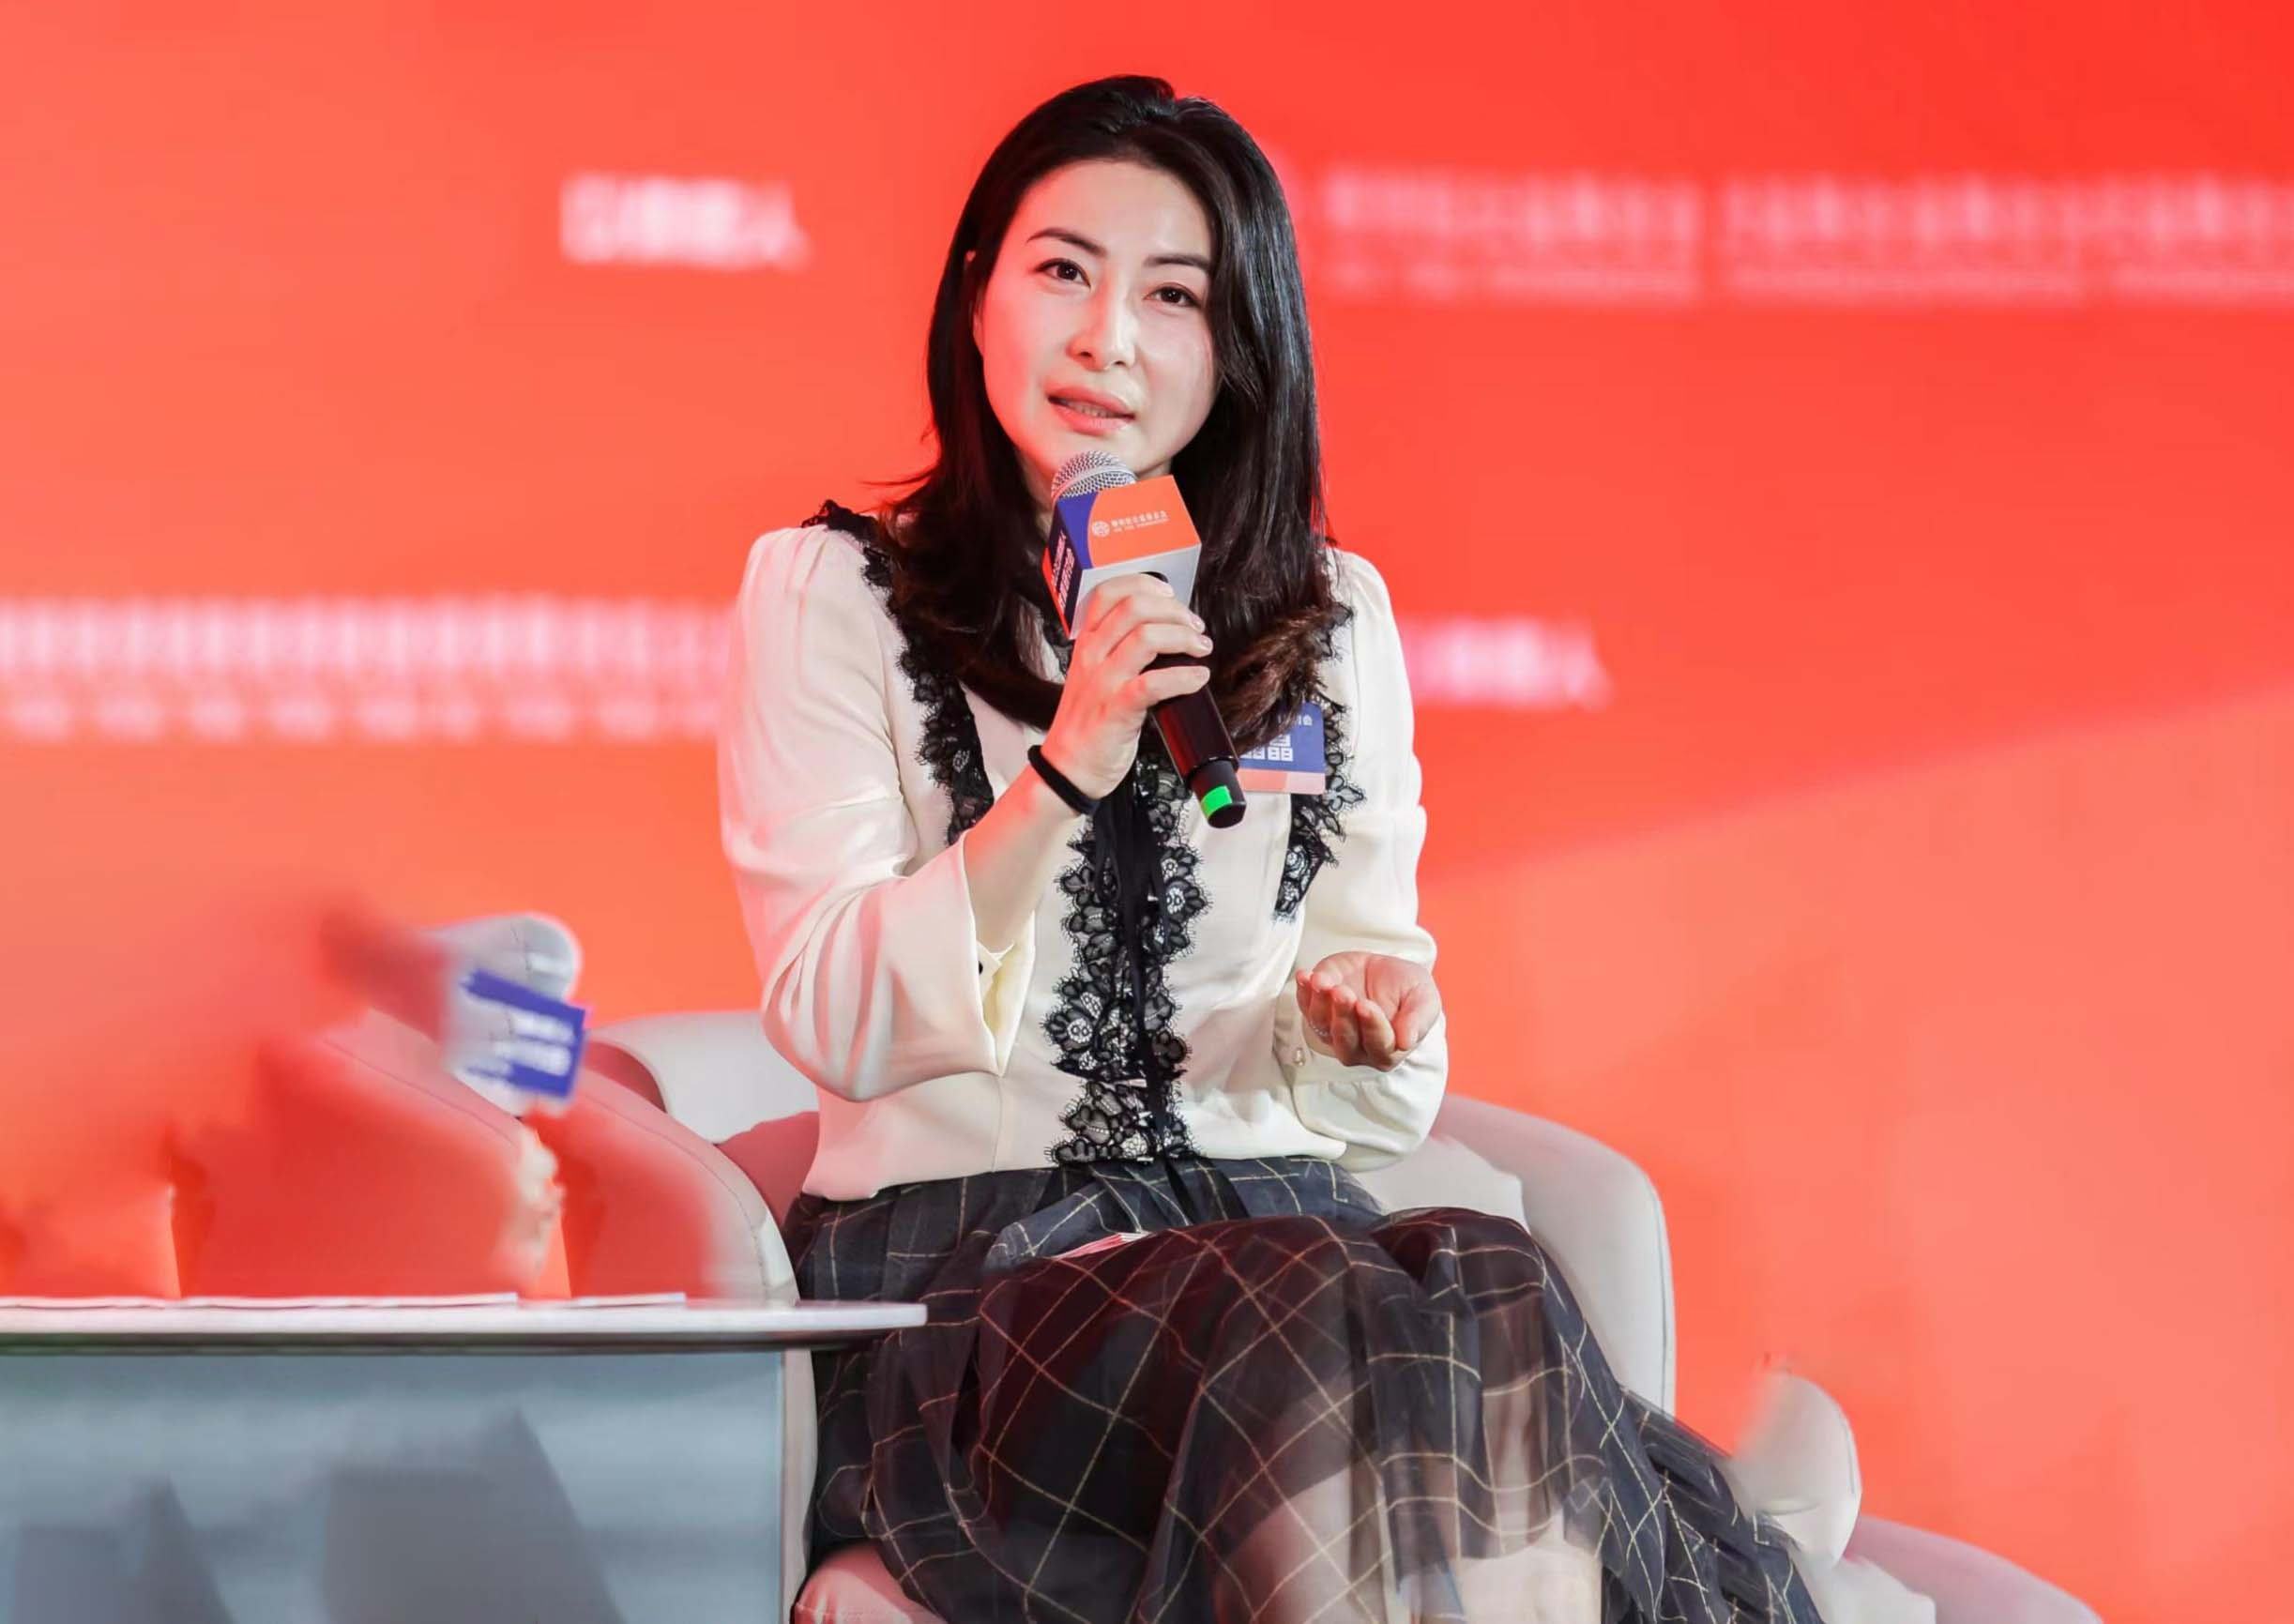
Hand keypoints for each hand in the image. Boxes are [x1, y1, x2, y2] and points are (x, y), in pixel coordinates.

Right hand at [1038, 574, 1213, 800]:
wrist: (1069, 769)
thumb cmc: (1088, 724)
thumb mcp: (1094, 676)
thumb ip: (1118, 652)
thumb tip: (1165, 634)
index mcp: (1086, 643)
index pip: (1109, 592)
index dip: (1145, 584)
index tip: (1170, 595)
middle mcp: (1092, 656)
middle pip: (1134, 607)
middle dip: (1174, 611)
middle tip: (1195, 627)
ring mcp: (1103, 682)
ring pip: (1146, 637)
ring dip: (1184, 637)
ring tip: (1200, 648)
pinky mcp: (1116, 710)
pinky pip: (1154, 683)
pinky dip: (1183, 676)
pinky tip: (1198, 678)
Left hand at [1294, 952, 1440, 1071]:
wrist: (1387, 971)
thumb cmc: (1408, 989)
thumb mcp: (1424, 998)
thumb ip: (1419, 1020)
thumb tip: (1407, 1041)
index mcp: (1388, 1050)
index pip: (1379, 1045)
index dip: (1372, 1026)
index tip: (1366, 1005)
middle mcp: (1358, 1048)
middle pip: (1345, 1041)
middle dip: (1342, 1016)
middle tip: (1344, 992)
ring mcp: (1334, 1032)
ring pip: (1322, 1026)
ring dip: (1320, 1004)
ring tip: (1323, 981)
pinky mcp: (1317, 1011)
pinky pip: (1305, 1007)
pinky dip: (1303, 992)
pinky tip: (1306, 976)